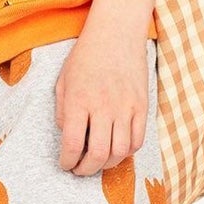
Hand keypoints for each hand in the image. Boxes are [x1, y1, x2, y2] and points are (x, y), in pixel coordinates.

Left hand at [55, 27, 148, 175]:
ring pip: (120, 151)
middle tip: (80, 170)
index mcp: (78, 101)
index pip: (72, 144)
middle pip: (97, 154)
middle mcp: (103, 107)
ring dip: (107, 164)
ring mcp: (125, 107)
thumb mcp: (63, 81)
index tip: (65, 164)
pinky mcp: (141, 106)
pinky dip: (127, 152)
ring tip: (98, 162)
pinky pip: (138, 140)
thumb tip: (67, 135)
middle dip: (86, 169)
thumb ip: (62, 111)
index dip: (67, 161)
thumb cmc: (85, 56)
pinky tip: (117, 150)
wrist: (115, 33)